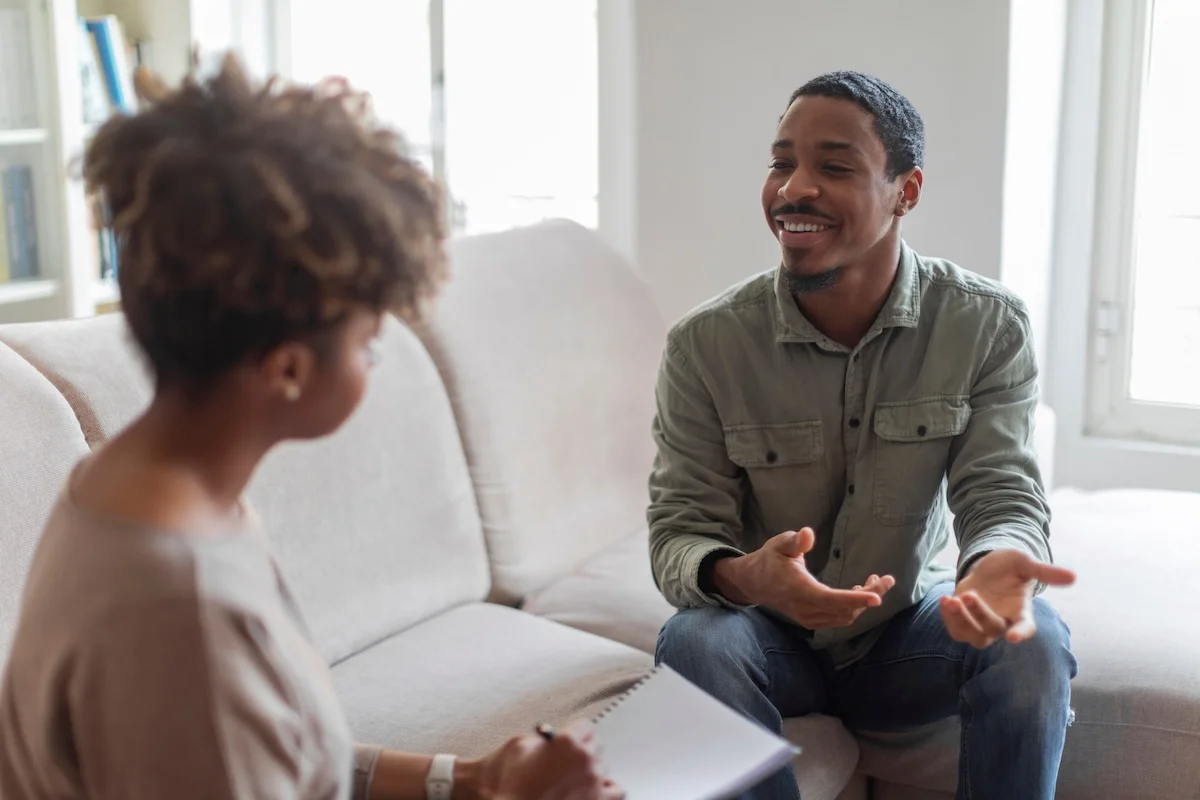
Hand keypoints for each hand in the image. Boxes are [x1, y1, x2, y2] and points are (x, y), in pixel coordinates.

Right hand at [472, 720, 622, 799]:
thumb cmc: (508, 782)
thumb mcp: (520, 746)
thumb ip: (543, 739)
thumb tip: (552, 740)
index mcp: (568, 742)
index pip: (586, 727)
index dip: (575, 733)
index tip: (572, 739)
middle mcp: (584, 761)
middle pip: (595, 747)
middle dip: (582, 751)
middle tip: (568, 759)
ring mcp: (592, 784)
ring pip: (603, 769)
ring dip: (591, 770)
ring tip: (576, 776)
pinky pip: (615, 792)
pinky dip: (607, 790)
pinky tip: (595, 790)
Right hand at [713, 528, 895, 629]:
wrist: (753, 583)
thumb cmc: (769, 560)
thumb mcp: (779, 544)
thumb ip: (794, 541)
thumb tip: (807, 534)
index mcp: (800, 589)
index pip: (832, 599)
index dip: (856, 599)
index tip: (877, 597)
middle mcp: (806, 608)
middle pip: (845, 610)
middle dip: (870, 596)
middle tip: (887, 580)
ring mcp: (809, 618)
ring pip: (845, 617)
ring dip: (863, 603)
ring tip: (875, 582)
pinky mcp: (811, 621)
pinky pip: (838, 619)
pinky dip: (853, 608)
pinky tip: (859, 592)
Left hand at [941, 549, 1075, 648]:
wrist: (988, 568)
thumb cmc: (1010, 568)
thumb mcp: (1025, 563)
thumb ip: (1045, 571)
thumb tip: (1073, 576)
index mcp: (1021, 612)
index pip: (1025, 627)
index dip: (1021, 633)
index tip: (1014, 637)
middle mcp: (1003, 622)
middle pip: (993, 629)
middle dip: (979, 614)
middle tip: (968, 595)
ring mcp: (982, 625)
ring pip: (973, 636)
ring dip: (960, 622)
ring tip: (951, 600)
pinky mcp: (965, 622)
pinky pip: (956, 631)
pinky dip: (949, 619)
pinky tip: (945, 601)